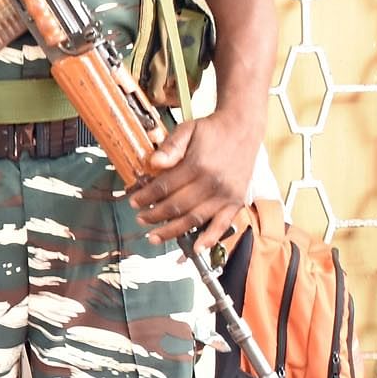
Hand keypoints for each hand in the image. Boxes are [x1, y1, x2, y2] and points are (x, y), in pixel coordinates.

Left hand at [129, 111, 261, 248]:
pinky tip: (195, 249)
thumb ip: (170, 147)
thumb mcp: (187, 129)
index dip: (147, 196)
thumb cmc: (212, 130)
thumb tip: (153, 162)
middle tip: (140, 218)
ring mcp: (226, 195)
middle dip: (154, 215)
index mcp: (199, 165)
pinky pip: (222, 225)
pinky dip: (209, 239)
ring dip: (172, 231)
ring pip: (195, 219)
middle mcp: (213, 183)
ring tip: (155, 236)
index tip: (133, 201)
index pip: (165, 186)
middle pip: (177, 206)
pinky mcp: (236, 201)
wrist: (243, 128)